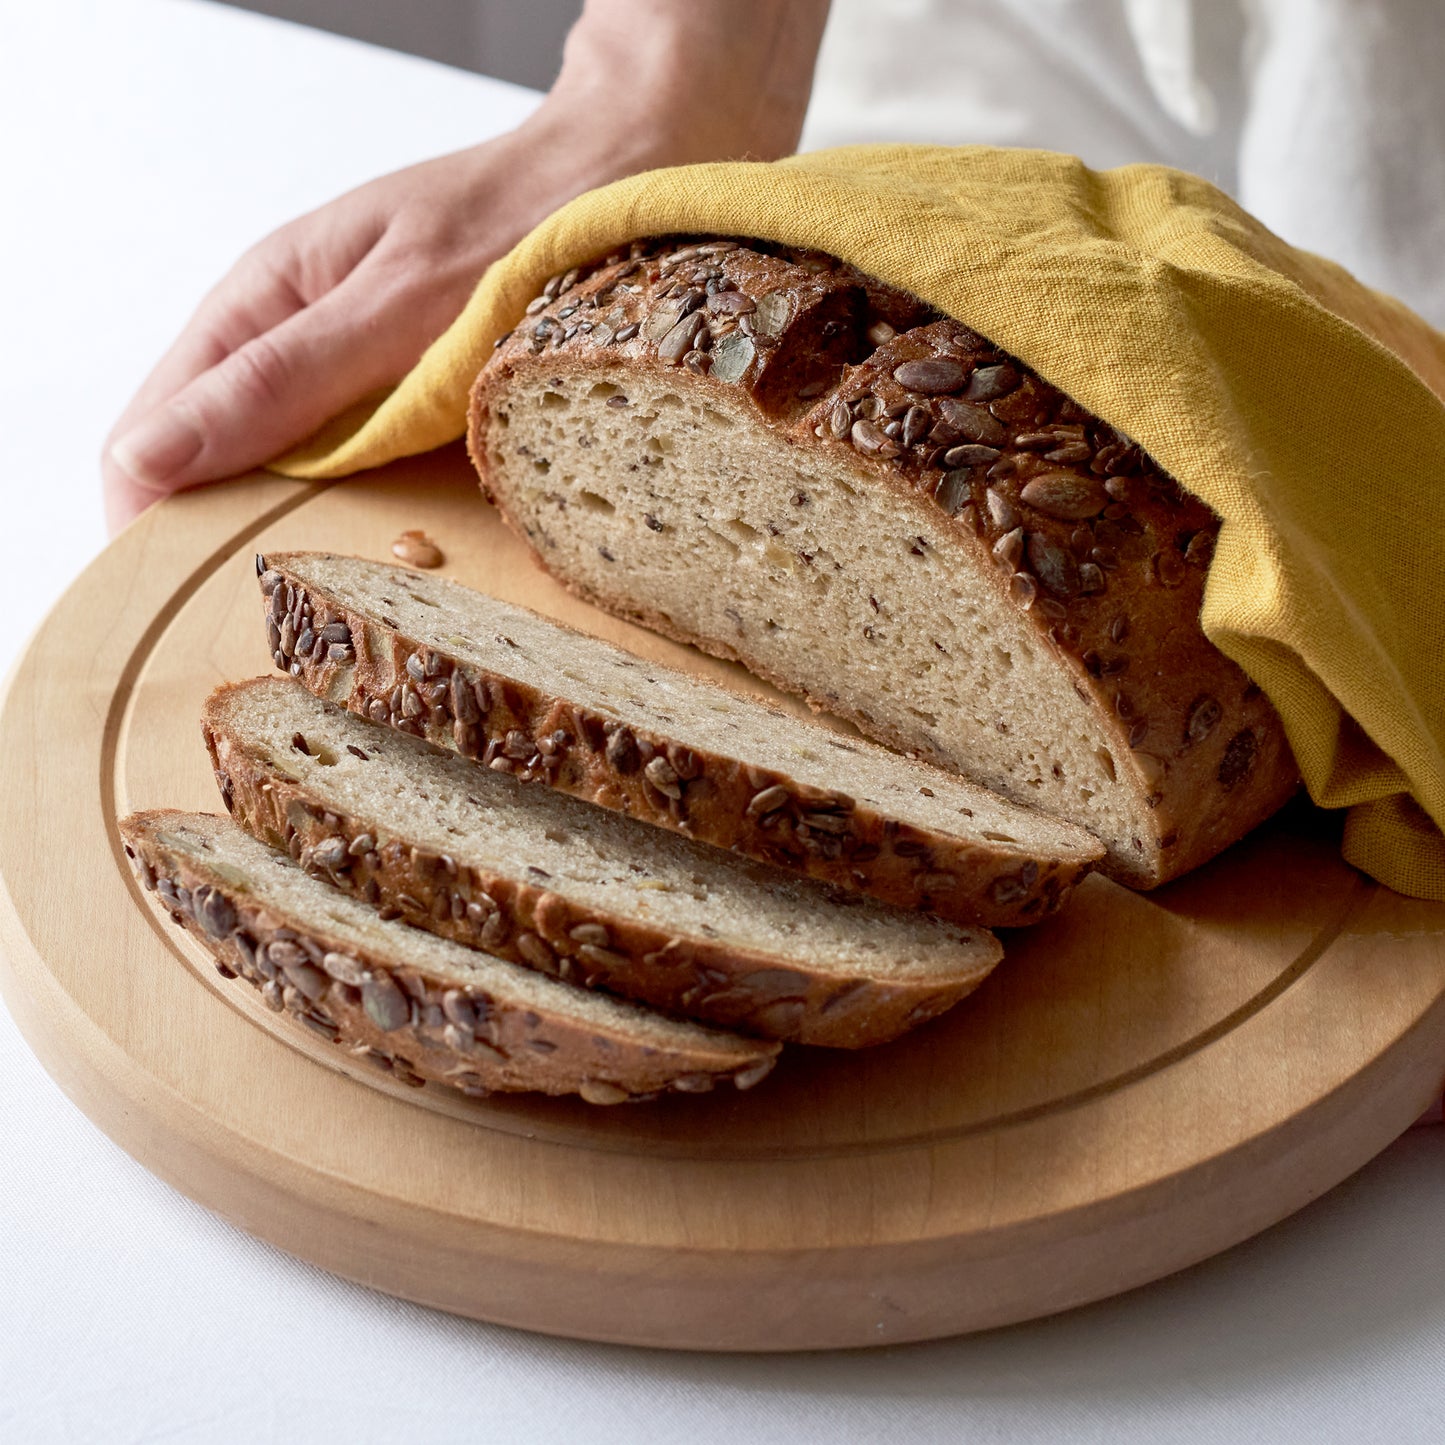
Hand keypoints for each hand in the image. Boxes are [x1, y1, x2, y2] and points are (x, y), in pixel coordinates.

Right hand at [102, 0, 831, 533]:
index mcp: (263, 302)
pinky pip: (370, 471)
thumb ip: (279, 382)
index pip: (154, 431)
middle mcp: (301, 344)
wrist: (628, 181)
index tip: (180, 597)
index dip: (153, 518)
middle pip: (218, 463)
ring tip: (324, 599)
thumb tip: (150, 456)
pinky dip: (374, 513)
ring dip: (302, 534)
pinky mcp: (420, 403)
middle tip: (260, 618)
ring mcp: (360, 376)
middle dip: (227, 536)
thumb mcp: (391, 306)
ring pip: (295, 477)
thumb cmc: (518, 222)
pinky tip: (394, 550)